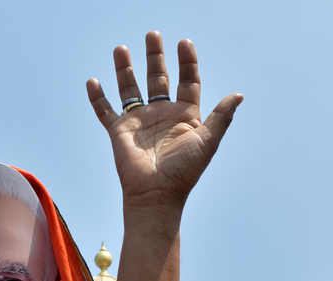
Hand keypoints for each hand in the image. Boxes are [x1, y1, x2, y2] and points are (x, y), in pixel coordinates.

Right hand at [86, 31, 242, 212]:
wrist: (156, 194)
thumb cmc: (184, 171)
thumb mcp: (208, 141)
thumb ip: (221, 117)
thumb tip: (239, 95)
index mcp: (184, 115)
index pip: (187, 81)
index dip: (187, 62)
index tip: (184, 43)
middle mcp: (161, 114)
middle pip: (157, 78)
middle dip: (155, 56)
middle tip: (153, 35)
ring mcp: (139, 122)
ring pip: (130, 89)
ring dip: (124, 69)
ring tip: (121, 48)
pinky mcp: (119, 132)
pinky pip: (105, 111)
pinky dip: (98, 98)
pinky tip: (92, 81)